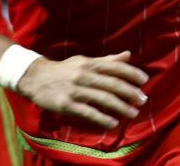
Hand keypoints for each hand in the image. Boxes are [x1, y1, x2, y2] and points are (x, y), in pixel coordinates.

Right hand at [17, 51, 148, 128]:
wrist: (35, 78)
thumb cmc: (64, 69)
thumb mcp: (84, 61)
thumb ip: (107, 60)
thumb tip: (128, 55)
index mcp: (90, 63)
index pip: (115, 67)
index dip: (131, 73)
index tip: (144, 81)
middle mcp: (84, 75)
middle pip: (112, 84)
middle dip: (130, 92)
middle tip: (143, 100)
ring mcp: (75, 90)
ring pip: (103, 99)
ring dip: (120, 107)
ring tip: (133, 113)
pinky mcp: (66, 104)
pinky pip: (88, 112)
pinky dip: (102, 118)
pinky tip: (113, 123)